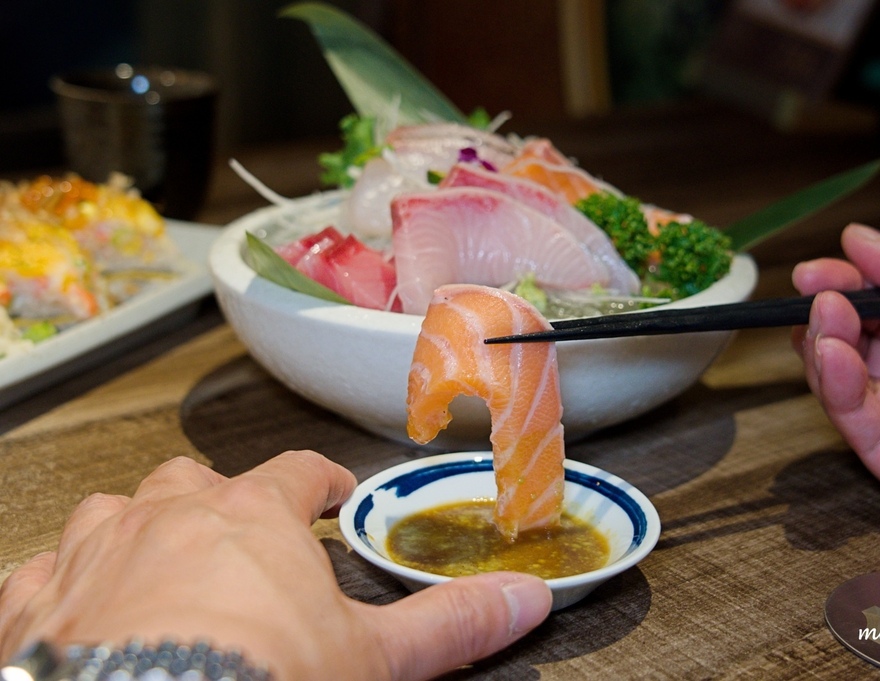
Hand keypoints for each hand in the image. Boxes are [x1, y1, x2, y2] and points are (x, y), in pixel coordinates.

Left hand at [0, 451, 551, 679]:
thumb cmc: (254, 680)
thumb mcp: (372, 660)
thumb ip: (451, 624)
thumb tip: (524, 599)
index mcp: (253, 518)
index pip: (296, 474)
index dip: (316, 481)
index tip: (327, 490)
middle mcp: (168, 518)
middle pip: (195, 480)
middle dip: (217, 497)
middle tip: (236, 526)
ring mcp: (96, 553)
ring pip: (113, 512)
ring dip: (134, 529)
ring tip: (153, 558)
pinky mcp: (36, 604)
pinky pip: (43, 572)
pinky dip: (63, 584)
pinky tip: (77, 607)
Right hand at [792, 224, 879, 555]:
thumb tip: (857, 239)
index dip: (845, 288)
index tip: (810, 274)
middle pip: (859, 346)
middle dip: (828, 318)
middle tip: (813, 297)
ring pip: (851, 388)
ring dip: (826, 351)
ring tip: (822, 322)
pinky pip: (863, 430)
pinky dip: (837, 392)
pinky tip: (830, 357)